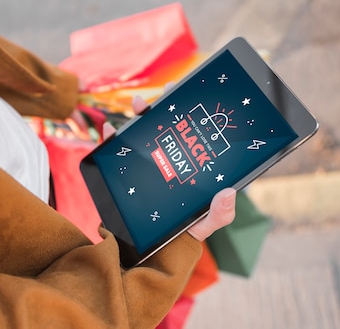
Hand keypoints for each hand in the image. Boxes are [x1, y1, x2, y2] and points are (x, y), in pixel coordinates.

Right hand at [102, 94, 235, 242]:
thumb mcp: (206, 223)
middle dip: (165, 103)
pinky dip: (111, 138)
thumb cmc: (186, 231)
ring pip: (142, 131)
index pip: (191, 131)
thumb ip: (220, 214)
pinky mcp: (127, 171)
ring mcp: (148, 162)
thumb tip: (229, 193)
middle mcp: (170, 156)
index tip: (189, 92)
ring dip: (139, 113)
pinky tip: (110, 130)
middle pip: (167, 124)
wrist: (154, 248)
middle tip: (168, 91)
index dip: (189, 109)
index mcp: (191, 163)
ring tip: (138, 105)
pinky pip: (117, 151)